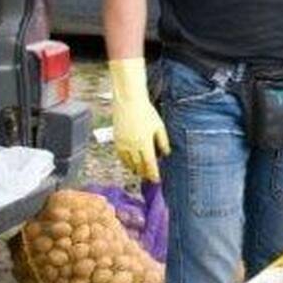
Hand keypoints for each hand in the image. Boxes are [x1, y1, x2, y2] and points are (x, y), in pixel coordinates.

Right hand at [109, 58, 169, 181]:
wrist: (128, 102)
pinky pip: (121, 157)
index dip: (153, 174)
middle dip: (145, 173)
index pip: (150, 164)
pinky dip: (126, 163)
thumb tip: (166, 154)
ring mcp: (123, 144)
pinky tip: (131, 164)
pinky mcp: (116, 141)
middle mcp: (132, 146)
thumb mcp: (159, 127)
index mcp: (144, 143)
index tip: (157, 180)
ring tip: (141, 173)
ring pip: (129, 163)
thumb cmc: (147, 113)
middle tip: (150, 178)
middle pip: (139, 166)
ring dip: (136, 170)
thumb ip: (163, 142)